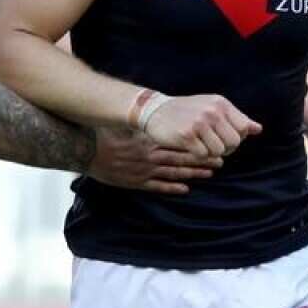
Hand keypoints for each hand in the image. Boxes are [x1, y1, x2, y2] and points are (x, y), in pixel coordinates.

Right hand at [88, 127, 221, 194]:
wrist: (87, 149)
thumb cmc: (108, 134)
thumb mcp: (130, 126)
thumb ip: (147, 126)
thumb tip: (165, 118)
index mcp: (150, 140)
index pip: (180, 144)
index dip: (199, 147)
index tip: (214, 147)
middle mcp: (151, 155)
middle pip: (182, 159)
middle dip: (202, 161)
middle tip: (220, 162)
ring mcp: (144, 170)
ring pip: (173, 172)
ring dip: (193, 174)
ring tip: (209, 174)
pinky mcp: (136, 181)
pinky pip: (157, 186)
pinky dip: (172, 187)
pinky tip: (185, 189)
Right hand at [143, 94, 262, 156]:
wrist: (155, 110)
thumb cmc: (187, 111)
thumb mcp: (212, 108)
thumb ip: (236, 118)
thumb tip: (258, 129)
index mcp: (221, 104)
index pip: (243, 129)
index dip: (236, 139)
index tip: (224, 139)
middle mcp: (212, 111)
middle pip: (234, 143)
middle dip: (226, 149)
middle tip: (212, 146)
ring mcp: (199, 123)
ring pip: (219, 151)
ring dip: (211, 153)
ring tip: (201, 145)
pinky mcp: (186, 135)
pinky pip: (203, 155)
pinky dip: (198, 155)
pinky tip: (190, 146)